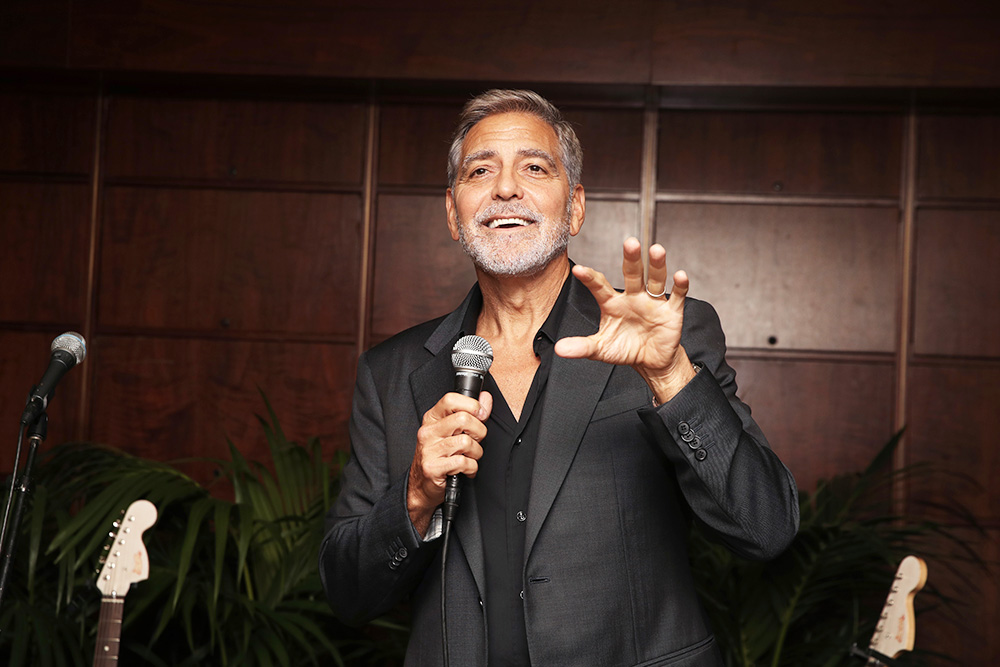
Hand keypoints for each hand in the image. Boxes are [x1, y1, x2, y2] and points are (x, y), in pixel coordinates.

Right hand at [407, 391, 492, 535]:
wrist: (421, 485)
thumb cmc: (440, 456)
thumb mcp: (452, 431)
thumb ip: (470, 413)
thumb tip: (485, 398)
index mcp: (432, 418)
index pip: (451, 399)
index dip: (471, 405)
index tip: (480, 415)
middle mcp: (428, 431)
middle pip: (463, 419)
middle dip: (478, 432)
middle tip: (475, 441)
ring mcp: (429, 449)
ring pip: (466, 442)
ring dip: (475, 452)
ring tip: (469, 457)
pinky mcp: (432, 467)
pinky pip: (463, 462)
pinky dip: (471, 468)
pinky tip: (465, 469)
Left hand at [554, 237, 695, 403]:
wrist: (650, 361)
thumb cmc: (624, 349)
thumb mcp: (600, 349)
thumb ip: (581, 347)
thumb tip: (559, 349)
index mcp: (612, 303)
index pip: (600, 287)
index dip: (590, 278)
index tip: (579, 270)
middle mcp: (633, 297)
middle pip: (632, 274)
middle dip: (632, 259)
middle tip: (630, 242)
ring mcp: (653, 302)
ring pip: (655, 280)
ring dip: (657, 265)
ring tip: (656, 250)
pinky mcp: (671, 312)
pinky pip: (677, 297)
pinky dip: (680, 286)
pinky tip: (679, 275)